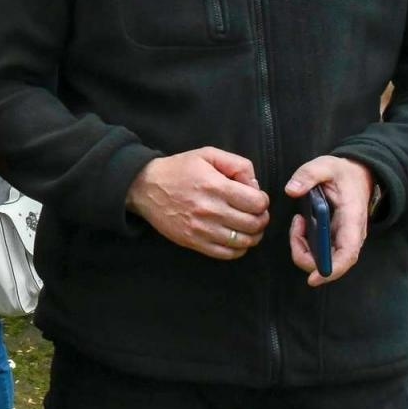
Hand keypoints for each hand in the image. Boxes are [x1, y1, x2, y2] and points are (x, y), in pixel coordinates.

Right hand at [126, 147, 269, 258]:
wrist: (145, 187)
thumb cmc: (178, 169)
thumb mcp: (207, 154)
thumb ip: (237, 164)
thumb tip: (255, 185)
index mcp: (215, 186)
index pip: (256, 203)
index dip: (262, 201)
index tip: (256, 198)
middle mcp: (210, 210)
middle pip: (253, 224)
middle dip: (261, 218)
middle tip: (255, 213)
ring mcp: (202, 230)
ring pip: (244, 242)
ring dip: (253, 235)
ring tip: (247, 226)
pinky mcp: (194, 242)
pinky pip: (227, 254)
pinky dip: (239, 249)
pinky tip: (236, 238)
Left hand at [286, 155, 372, 286]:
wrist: (358, 173)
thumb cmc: (342, 172)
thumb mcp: (325, 165)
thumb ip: (308, 175)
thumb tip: (291, 190)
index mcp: (352, 219)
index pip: (348, 253)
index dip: (333, 270)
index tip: (314, 278)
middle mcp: (351, 235)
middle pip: (332, 262)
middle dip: (307, 256)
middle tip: (295, 228)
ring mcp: (344, 238)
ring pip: (324, 259)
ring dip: (304, 247)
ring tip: (298, 222)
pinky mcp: (336, 237)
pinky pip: (320, 250)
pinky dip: (306, 243)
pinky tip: (301, 224)